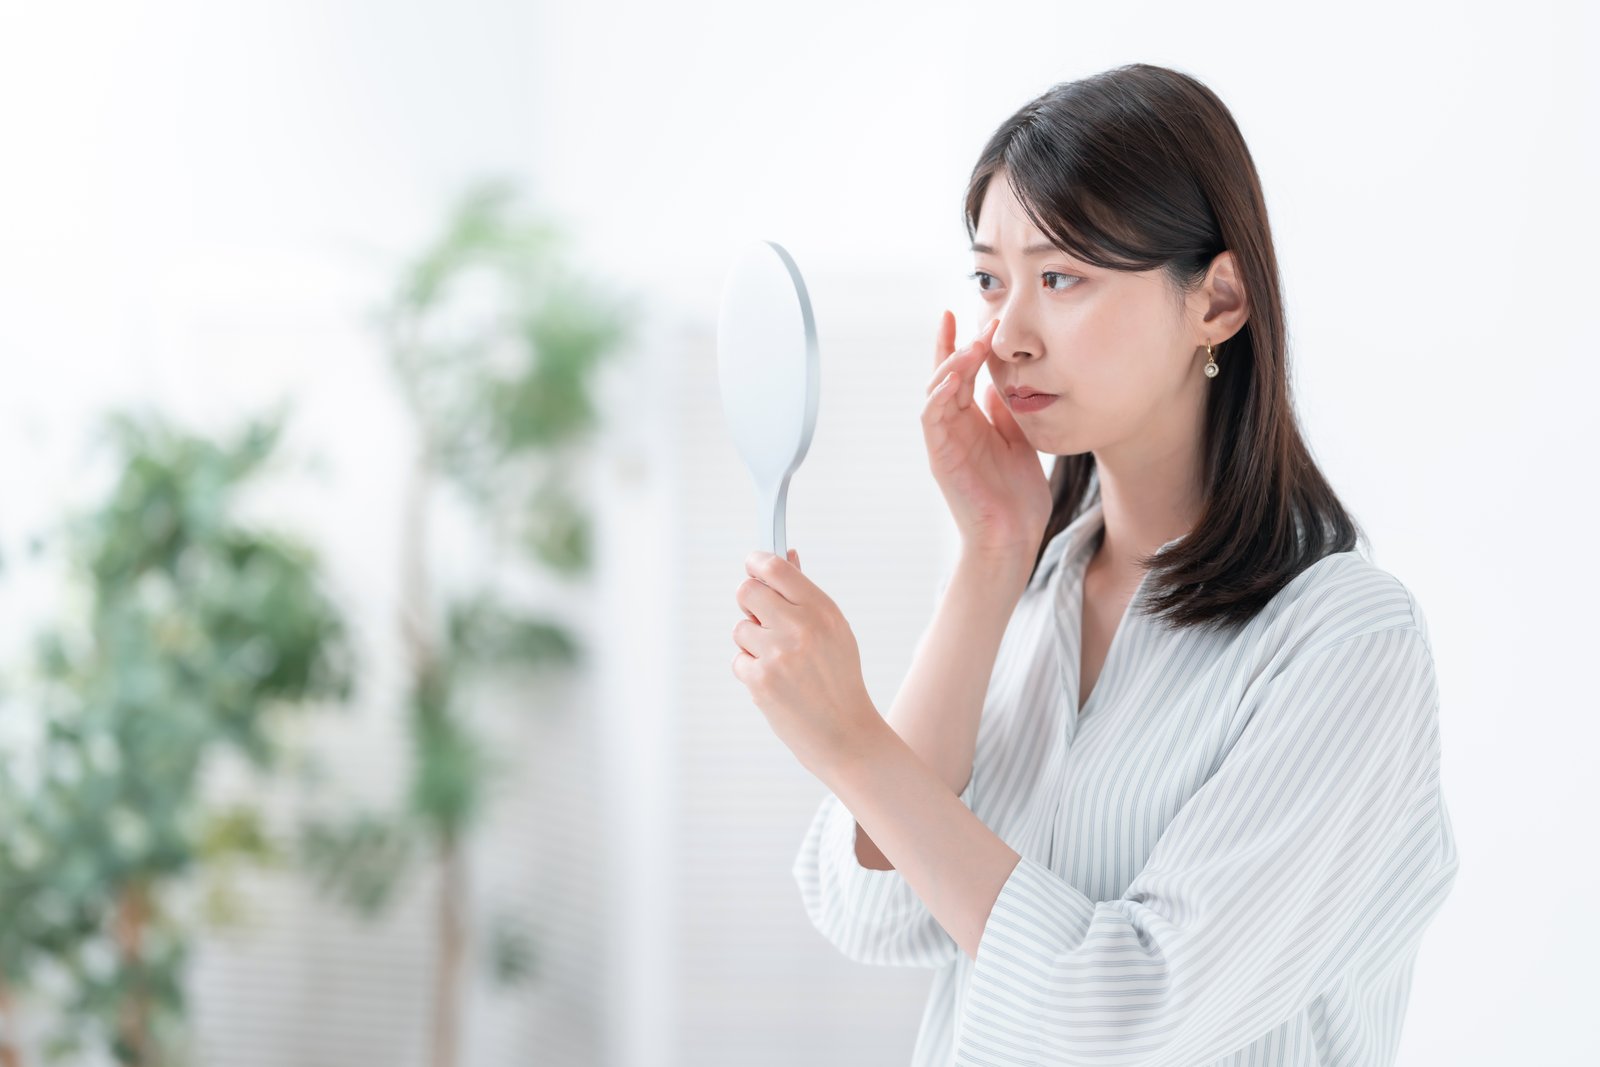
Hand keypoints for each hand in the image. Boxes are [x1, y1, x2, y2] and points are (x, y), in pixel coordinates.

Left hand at [730, 548, 880, 779]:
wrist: (846, 734)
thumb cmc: (838, 679)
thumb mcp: (834, 631)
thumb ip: (805, 594)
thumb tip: (786, 555)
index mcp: (822, 610)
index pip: (776, 568)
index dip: (756, 562)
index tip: (752, 565)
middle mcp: (800, 627)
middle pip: (746, 591)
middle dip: (748, 603)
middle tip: (760, 618)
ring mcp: (778, 654)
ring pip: (740, 629)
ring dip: (752, 643)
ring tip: (779, 663)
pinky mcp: (761, 680)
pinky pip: (739, 660)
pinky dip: (751, 671)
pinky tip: (776, 684)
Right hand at [922, 312, 1052, 560]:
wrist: (1013, 538)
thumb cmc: (1017, 498)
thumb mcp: (1019, 442)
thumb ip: (1006, 412)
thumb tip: (997, 382)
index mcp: (972, 423)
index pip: (961, 376)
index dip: (962, 345)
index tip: (975, 316)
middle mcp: (954, 428)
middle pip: (946, 375)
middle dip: (958, 345)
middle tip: (978, 321)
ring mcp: (945, 442)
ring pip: (936, 391)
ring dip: (951, 365)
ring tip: (971, 345)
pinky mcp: (940, 457)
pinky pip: (931, 419)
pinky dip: (938, 396)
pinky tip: (952, 379)